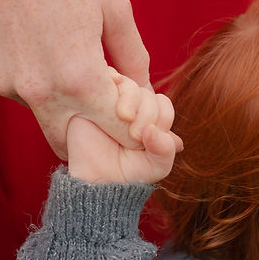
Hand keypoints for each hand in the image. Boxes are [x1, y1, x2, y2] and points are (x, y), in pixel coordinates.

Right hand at [0, 0, 149, 158]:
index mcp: (78, 76)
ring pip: (44, 113)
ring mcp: (6, 84)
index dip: (133, 132)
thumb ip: (132, 57)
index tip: (141, 122)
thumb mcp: (113, 6)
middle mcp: (38, 90)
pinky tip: (34, 36)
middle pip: (72, 141)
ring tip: (64, 46)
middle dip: (92, 133)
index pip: (114, 131)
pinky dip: (34, 78)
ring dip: (61, 100)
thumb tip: (143, 91)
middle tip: (106, 103)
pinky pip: (19, 90)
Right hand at [67, 73, 181, 183]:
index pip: (163, 105)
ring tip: (124, 118)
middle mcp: (133, 110)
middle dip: (148, 113)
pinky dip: (116, 87)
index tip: (148, 137)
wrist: (94, 181)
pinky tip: (114, 107)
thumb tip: (155, 130)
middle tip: (136, 135)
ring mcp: (112, 103)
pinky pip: (109, 78)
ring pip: (130, 85)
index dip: (162, 117)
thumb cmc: (126, 175)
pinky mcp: (93, 97)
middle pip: (148, 94)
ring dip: (132, 100)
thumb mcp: (156, 166)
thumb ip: (165, 149)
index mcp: (150, 122)